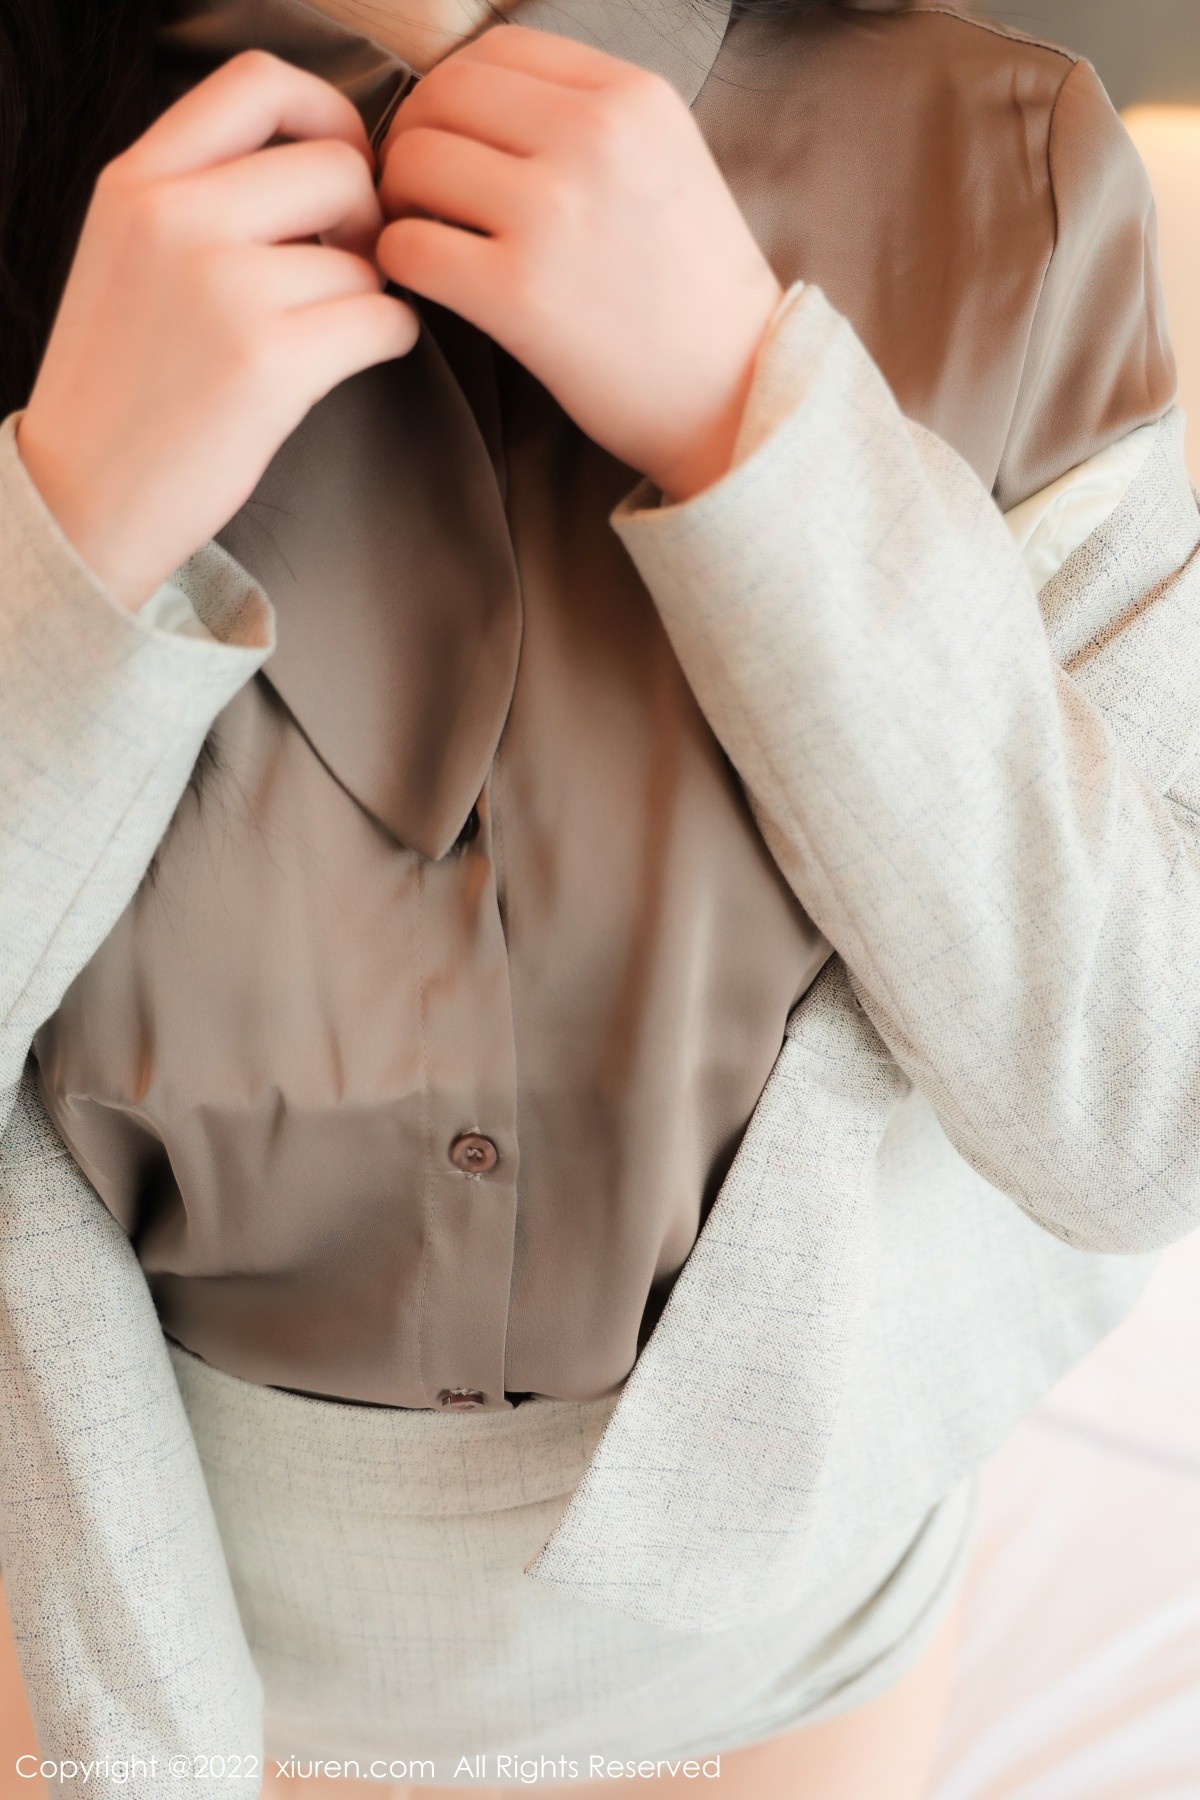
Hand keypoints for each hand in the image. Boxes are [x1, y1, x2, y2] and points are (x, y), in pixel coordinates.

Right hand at [17, 52, 419, 612]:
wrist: (87, 496)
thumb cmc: (127, 380)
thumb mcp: (131, 252)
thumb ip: (205, 192)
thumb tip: (332, 163)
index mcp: (138, 180)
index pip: (258, 82)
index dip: (329, 115)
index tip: (342, 167)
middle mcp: (175, 218)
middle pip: (337, 168)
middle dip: (368, 219)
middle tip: (350, 267)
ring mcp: (222, 289)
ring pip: (366, 260)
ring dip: (370, 296)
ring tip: (326, 333)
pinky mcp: (269, 363)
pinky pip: (384, 322)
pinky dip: (389, 340)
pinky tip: (351, 360)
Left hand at [375, 24, 783, 501]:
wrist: (735, 397)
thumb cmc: (696, 295)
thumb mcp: (669, 163)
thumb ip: (590, 120)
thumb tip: (483, 104)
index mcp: (632, 97)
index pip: (495, 50)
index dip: (453, 94)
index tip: (454, 142)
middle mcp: (593, 137)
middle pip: (442, 96)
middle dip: (413, 140)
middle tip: (419, 194)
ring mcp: (553, 213)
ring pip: (413, 162)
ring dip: (397, 201)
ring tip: (422, 235)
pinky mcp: (517, 293)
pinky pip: (409, 247)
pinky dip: (399, 262)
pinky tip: (426, 285)